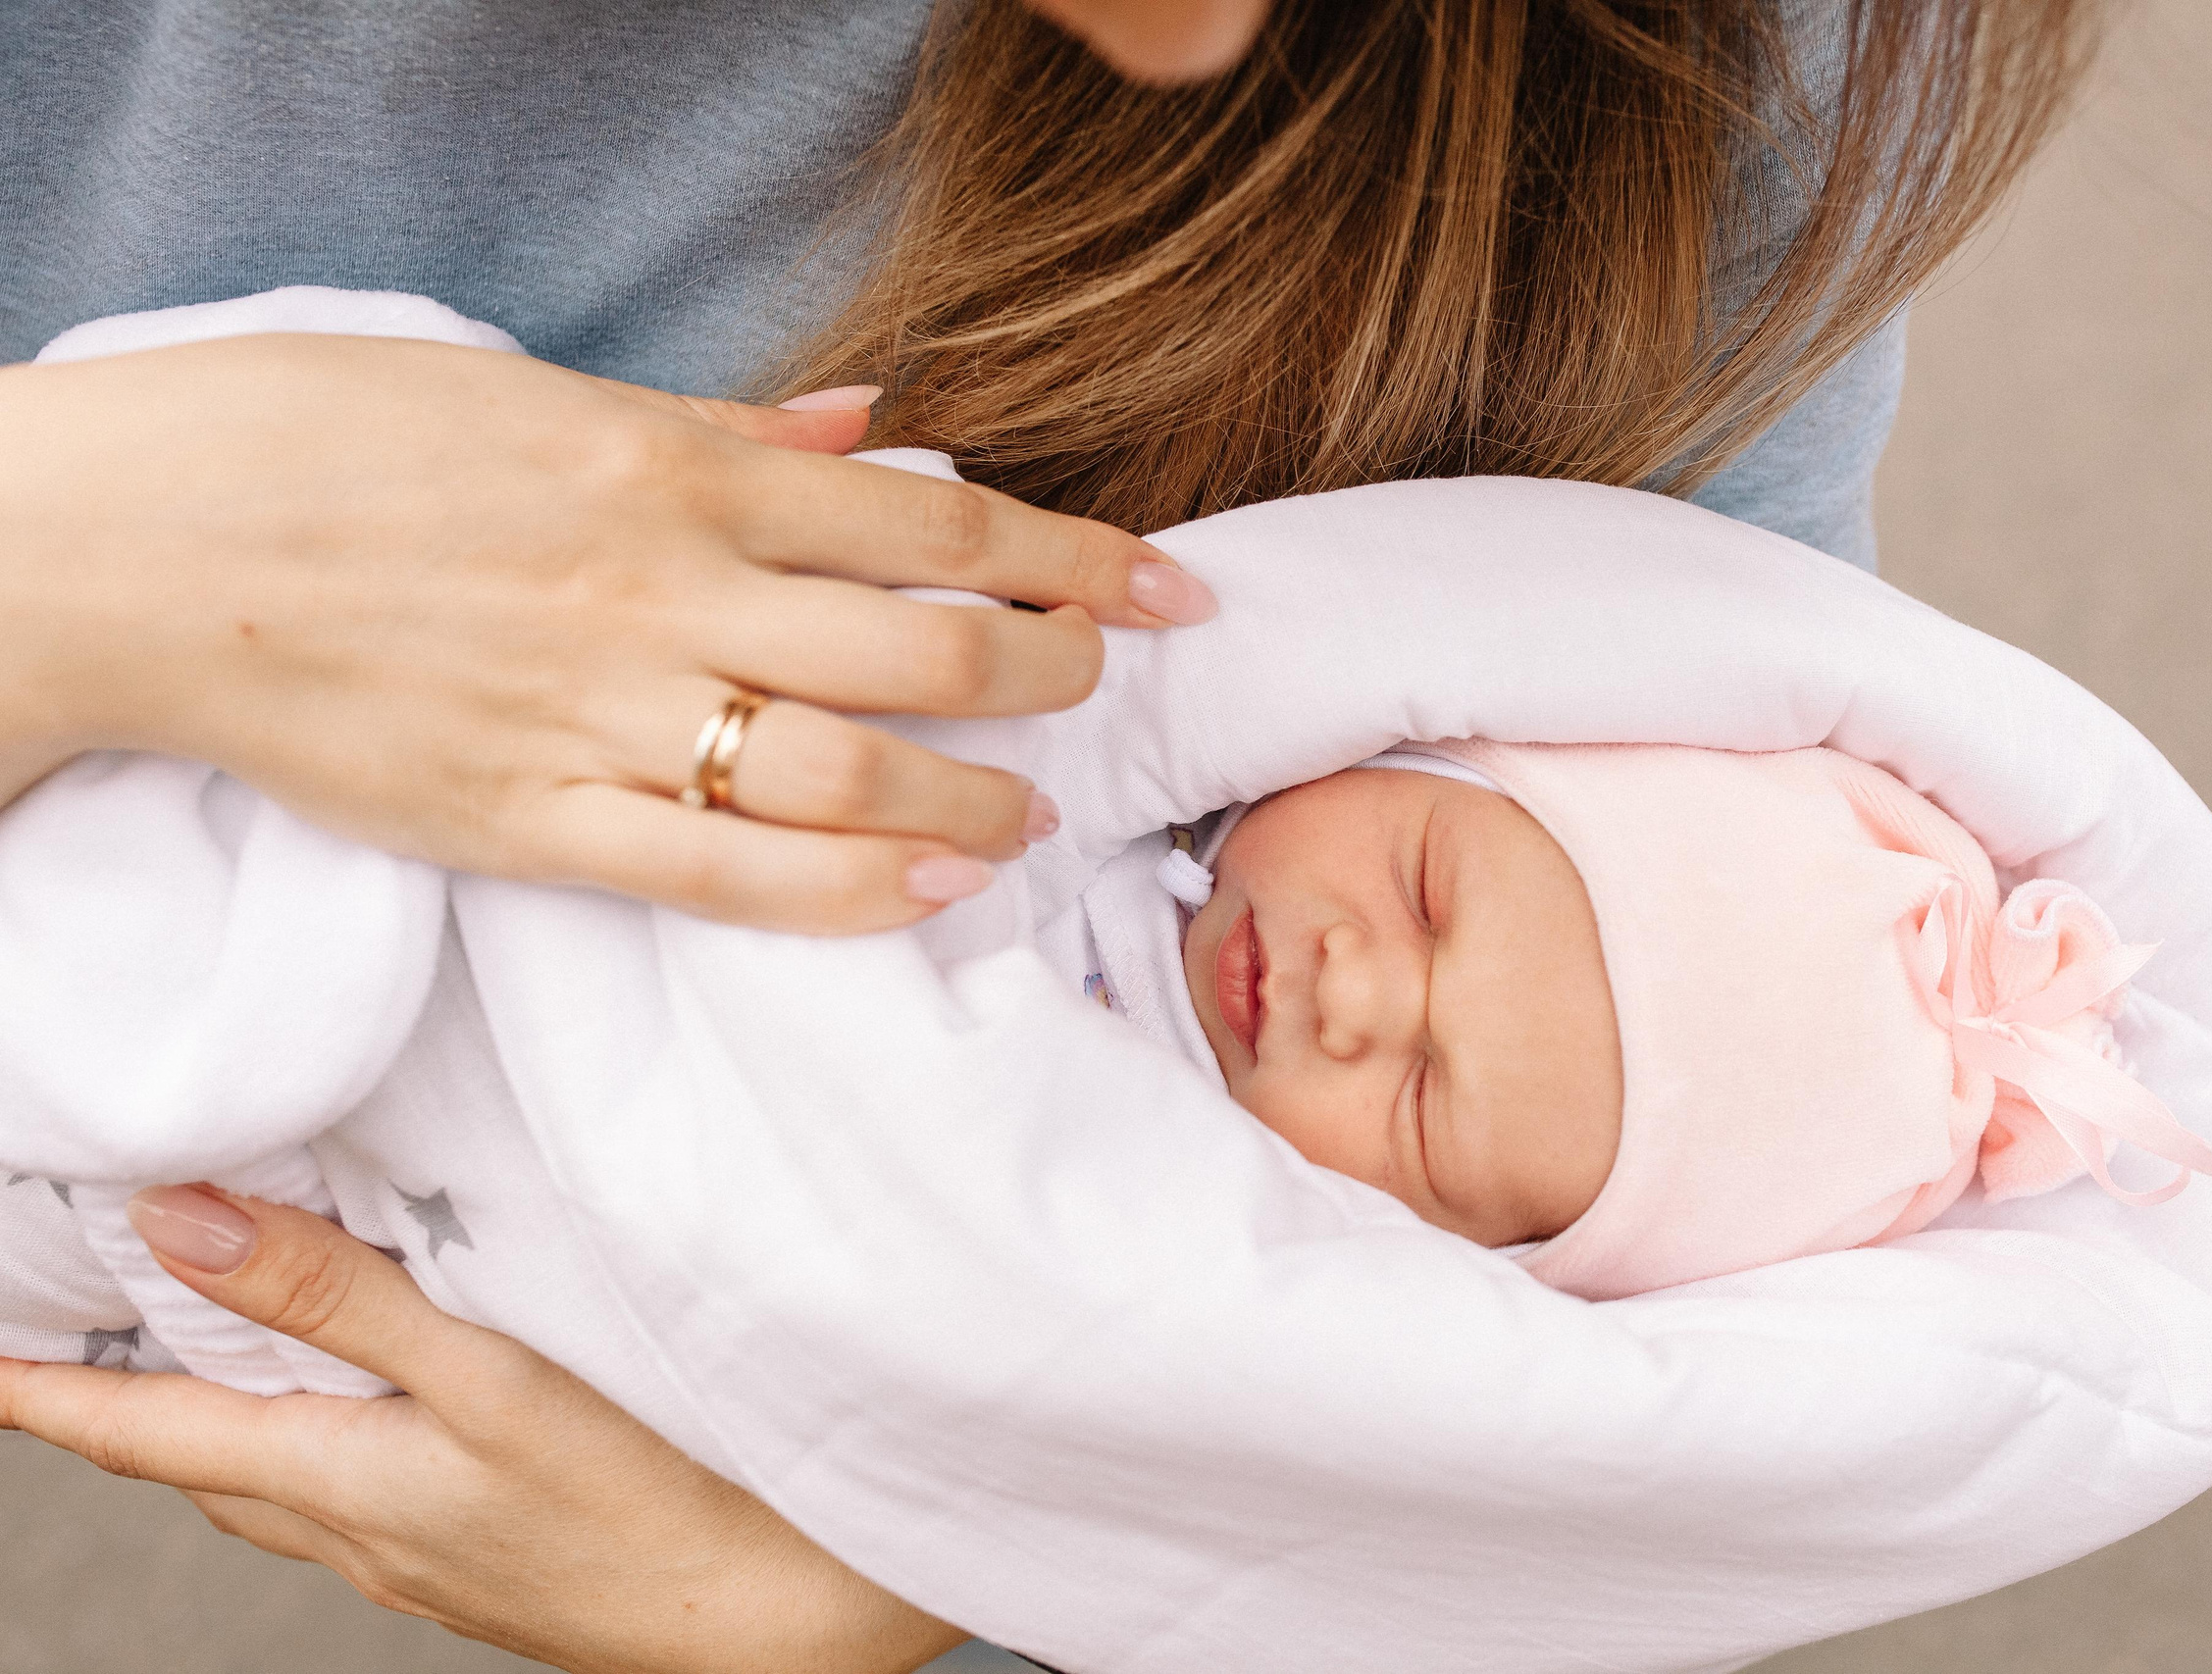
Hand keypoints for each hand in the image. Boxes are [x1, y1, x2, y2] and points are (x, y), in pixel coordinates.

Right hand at [0, 333, 1216, 932]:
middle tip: (1094, 687)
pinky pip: (726, 877)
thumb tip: (873, 422)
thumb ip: (726, 426)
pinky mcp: (532, 820)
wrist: (141, 545)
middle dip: (1049, 673)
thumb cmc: (334, 443)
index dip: (1076, 555)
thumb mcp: (540, 390)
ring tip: (1028, 816)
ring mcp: (603, 713)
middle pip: (926, 649)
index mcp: (676, 470)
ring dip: (973, 801)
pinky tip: (927, 895)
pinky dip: (847, 895)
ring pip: (851, 774)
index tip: (1165, 585)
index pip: (937, 516)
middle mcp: (667, 590)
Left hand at [0, 1186, 963, 1673]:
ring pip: (276, 1486)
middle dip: (126, 1399)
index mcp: (336, 1477)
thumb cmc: (645, 1501)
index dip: (42, 1388)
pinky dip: (316, 1448)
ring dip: (220, 1423)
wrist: (770, 1625)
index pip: (140, 1427)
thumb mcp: (487, 1377)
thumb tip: (178, 1225)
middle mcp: (356, 1533)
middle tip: (83, 1328)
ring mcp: (418, 1562)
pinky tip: (370, 1421)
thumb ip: (335, 1294)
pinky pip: (353, 1505)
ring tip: (207, 1356)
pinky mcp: (479, 1567)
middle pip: (200, 1461)